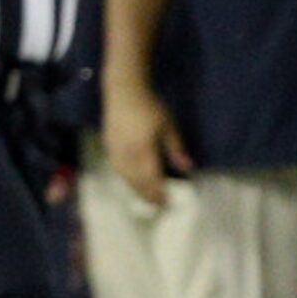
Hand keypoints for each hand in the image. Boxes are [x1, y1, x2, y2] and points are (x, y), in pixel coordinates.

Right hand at [103, 83, 192, 208]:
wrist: (124, 92)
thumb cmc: (150, 107)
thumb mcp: (168, 126)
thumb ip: (176, 149)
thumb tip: (188, 168)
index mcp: (143, 150)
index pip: (151, 178)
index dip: (158, 192)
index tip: (167, 202)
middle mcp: (126, 155)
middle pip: (136, 182)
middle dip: (147, 195)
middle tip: (158, 205)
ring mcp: (115, 153)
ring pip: (125, 178)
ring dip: (136, 190)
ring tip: (147, 197)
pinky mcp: (108, 148)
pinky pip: (118, 170)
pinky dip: (127, 180)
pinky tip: (133, 182)